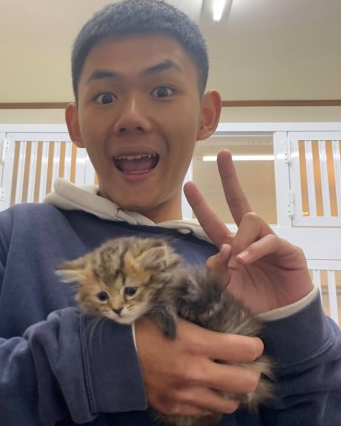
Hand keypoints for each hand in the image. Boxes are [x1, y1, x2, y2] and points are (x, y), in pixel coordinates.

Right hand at [135, 315, 262, 416]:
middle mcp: (195, 372)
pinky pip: (205, 411)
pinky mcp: (173, 407)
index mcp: (195, 343)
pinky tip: (201, 388)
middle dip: (250, 373)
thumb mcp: (169, 313)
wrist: (110, 354)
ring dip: (230, 390)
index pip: (245, 350)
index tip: (251, 343)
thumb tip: (218, 313)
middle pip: (246, 383)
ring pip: (229, 403)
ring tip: (222, 378)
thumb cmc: (140, 326)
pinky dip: (209, 400)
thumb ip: (196, 317)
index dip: (254, 345)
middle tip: (242, 365)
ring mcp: (185, 394)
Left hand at [184, 149, 312, 313]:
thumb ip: (217, 270)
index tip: (188, 184)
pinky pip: (269, 240)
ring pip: (250, 219)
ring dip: (239, 239)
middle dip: (230, 177)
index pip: (212, 220)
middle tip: (222, 155)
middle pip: (238, 201)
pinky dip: (254, 250)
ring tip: (236, 262)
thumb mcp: (226, 288)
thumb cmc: (252, 302)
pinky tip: (244, 261)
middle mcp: (247, 238)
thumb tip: (219, 251)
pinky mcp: (286, 249)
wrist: (280, 319)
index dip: (201, 204)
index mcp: (230, 245)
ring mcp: (267, 241)